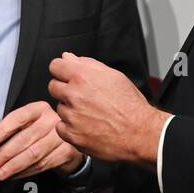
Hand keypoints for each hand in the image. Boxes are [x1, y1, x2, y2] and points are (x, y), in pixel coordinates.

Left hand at [0, 101, 84, 180]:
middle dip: (5, 153)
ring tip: (0, 173)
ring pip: (34, 154)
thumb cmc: (42, 132)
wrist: (67, 142)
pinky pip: (42, 165)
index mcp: (39, 109)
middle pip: (25, 138)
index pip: (18, 117)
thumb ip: (12, 130)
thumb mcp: (29, 123)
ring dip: (14, 166)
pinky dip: (25, 172)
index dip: (2, 130)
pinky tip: (14, 175)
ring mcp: (61, 137)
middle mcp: (52, 120)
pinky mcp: (66, 152)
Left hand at [48, 52, 168, 167]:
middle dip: (64, 89)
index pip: (55, 66)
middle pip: (53, 87)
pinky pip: (61, 127)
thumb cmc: (130, 105)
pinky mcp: (72, 135)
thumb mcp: (113, 76)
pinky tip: (86, 126)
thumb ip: (87, 64)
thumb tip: (68, 57)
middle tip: (82, 97)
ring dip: (70, 110)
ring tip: (90, 113)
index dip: (62, 70)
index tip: (66, 75)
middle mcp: (74, 95)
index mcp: (83, 77)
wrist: (140, 133)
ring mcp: (71, 116)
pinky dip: (70, 127)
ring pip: (59, 108)